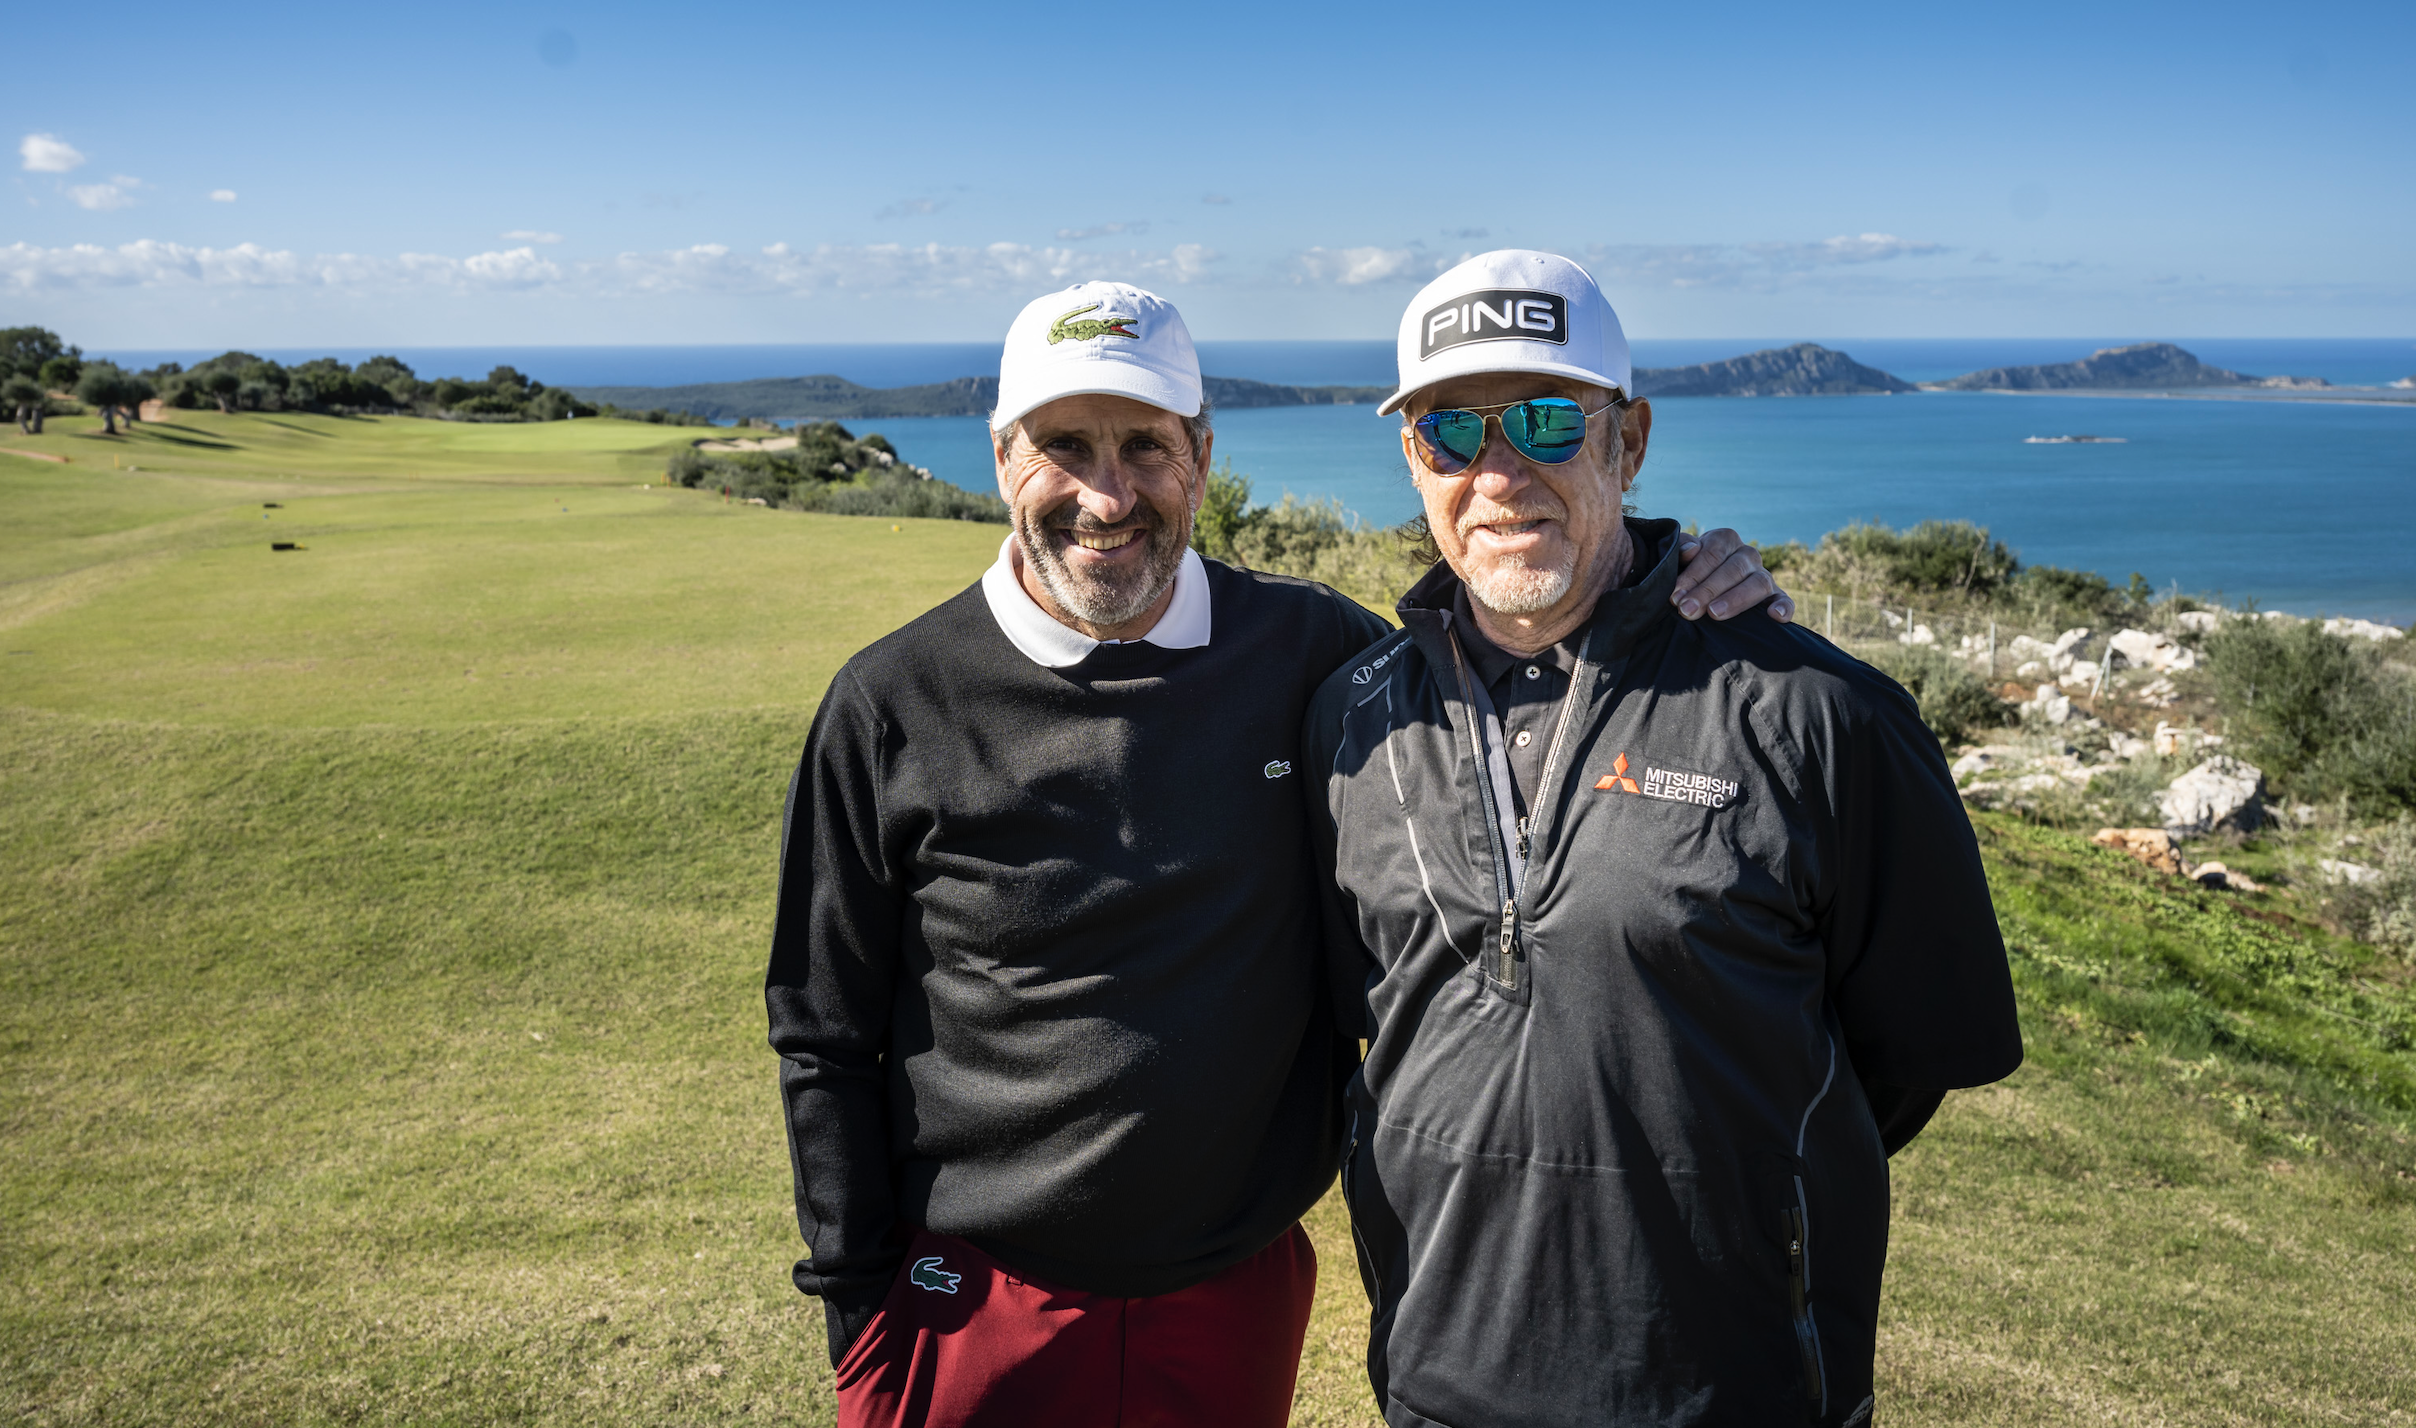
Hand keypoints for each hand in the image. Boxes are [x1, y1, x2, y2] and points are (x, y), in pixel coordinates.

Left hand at [1672, 528, 1793, 622]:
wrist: (1707, 587)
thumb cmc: (1690, 571)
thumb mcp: (1681, 557)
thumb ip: (1680, 547)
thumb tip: (1691, 550)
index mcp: (1725, 540)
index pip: (1712, 554)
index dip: (1693, 575)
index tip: (1675, 596)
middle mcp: (1748, 554)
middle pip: (1732, 570)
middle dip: (1707, 591)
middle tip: (1687, 610)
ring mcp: (1764, 575)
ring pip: (1758, 583)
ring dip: (1736, 599)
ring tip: (1715, 614)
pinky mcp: (1776, 596)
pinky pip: (1785, 600)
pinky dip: (1784, 607)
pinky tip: (1775, 617)